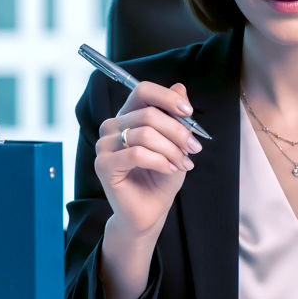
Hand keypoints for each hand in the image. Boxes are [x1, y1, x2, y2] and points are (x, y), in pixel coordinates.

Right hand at [94, 81, 201, 236]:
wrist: (150, 211)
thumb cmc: (161, 178)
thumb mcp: (176, 144)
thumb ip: (177, 117)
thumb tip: (180, 87)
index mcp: (128, 116)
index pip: (142, 91)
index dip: (167, 97)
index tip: (189, 112)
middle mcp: (112, 127)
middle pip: (148, 114)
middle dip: (177, 132)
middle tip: (194, 149)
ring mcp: (104, 145)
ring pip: (144, 134)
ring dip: (171, 150)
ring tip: (183, 163)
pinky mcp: (103, 165)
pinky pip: (137, 154)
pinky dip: (159, 161)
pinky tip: (169, 169)